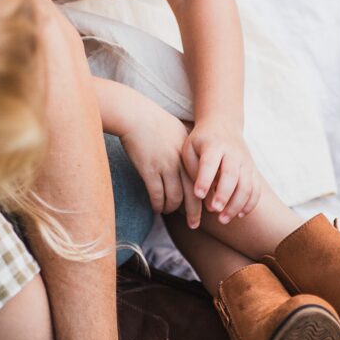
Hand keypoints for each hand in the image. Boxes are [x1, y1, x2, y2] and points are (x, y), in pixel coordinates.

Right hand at [119, 106, 199, 227]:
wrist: (134, 115)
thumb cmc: (155, 123)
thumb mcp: (179, 132)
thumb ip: (188, 151)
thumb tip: (193, 168)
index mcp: (191, 154)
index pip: (203, 182)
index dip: (205, 198)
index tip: (205, 208)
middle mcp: (182, 162)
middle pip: (194, 194)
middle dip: (194, 213)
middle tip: (194, 224)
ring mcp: (166, 166)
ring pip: (175, 198)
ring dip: (172, 209)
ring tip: (169, 211)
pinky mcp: (149, 170)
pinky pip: (157, 195)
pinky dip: (158, 205)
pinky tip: (156, 207)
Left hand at [182, 120, 262, 225]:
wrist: (223, 124)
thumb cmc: (201, 142)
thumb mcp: (189, 149)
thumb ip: (193, 171)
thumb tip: (202, 197)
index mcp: (213, 145)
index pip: (210, 163)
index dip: (204, 179)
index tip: (198, 195)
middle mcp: (233, 153)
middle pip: (232, 175)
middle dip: (224, 195)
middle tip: (215, 211)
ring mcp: (246, 162)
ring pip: (247, 185)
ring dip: (236, 205)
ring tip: (223, 219)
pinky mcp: (253, 171)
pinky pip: (256, 190)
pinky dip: (250, 204)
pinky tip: (239, 216)